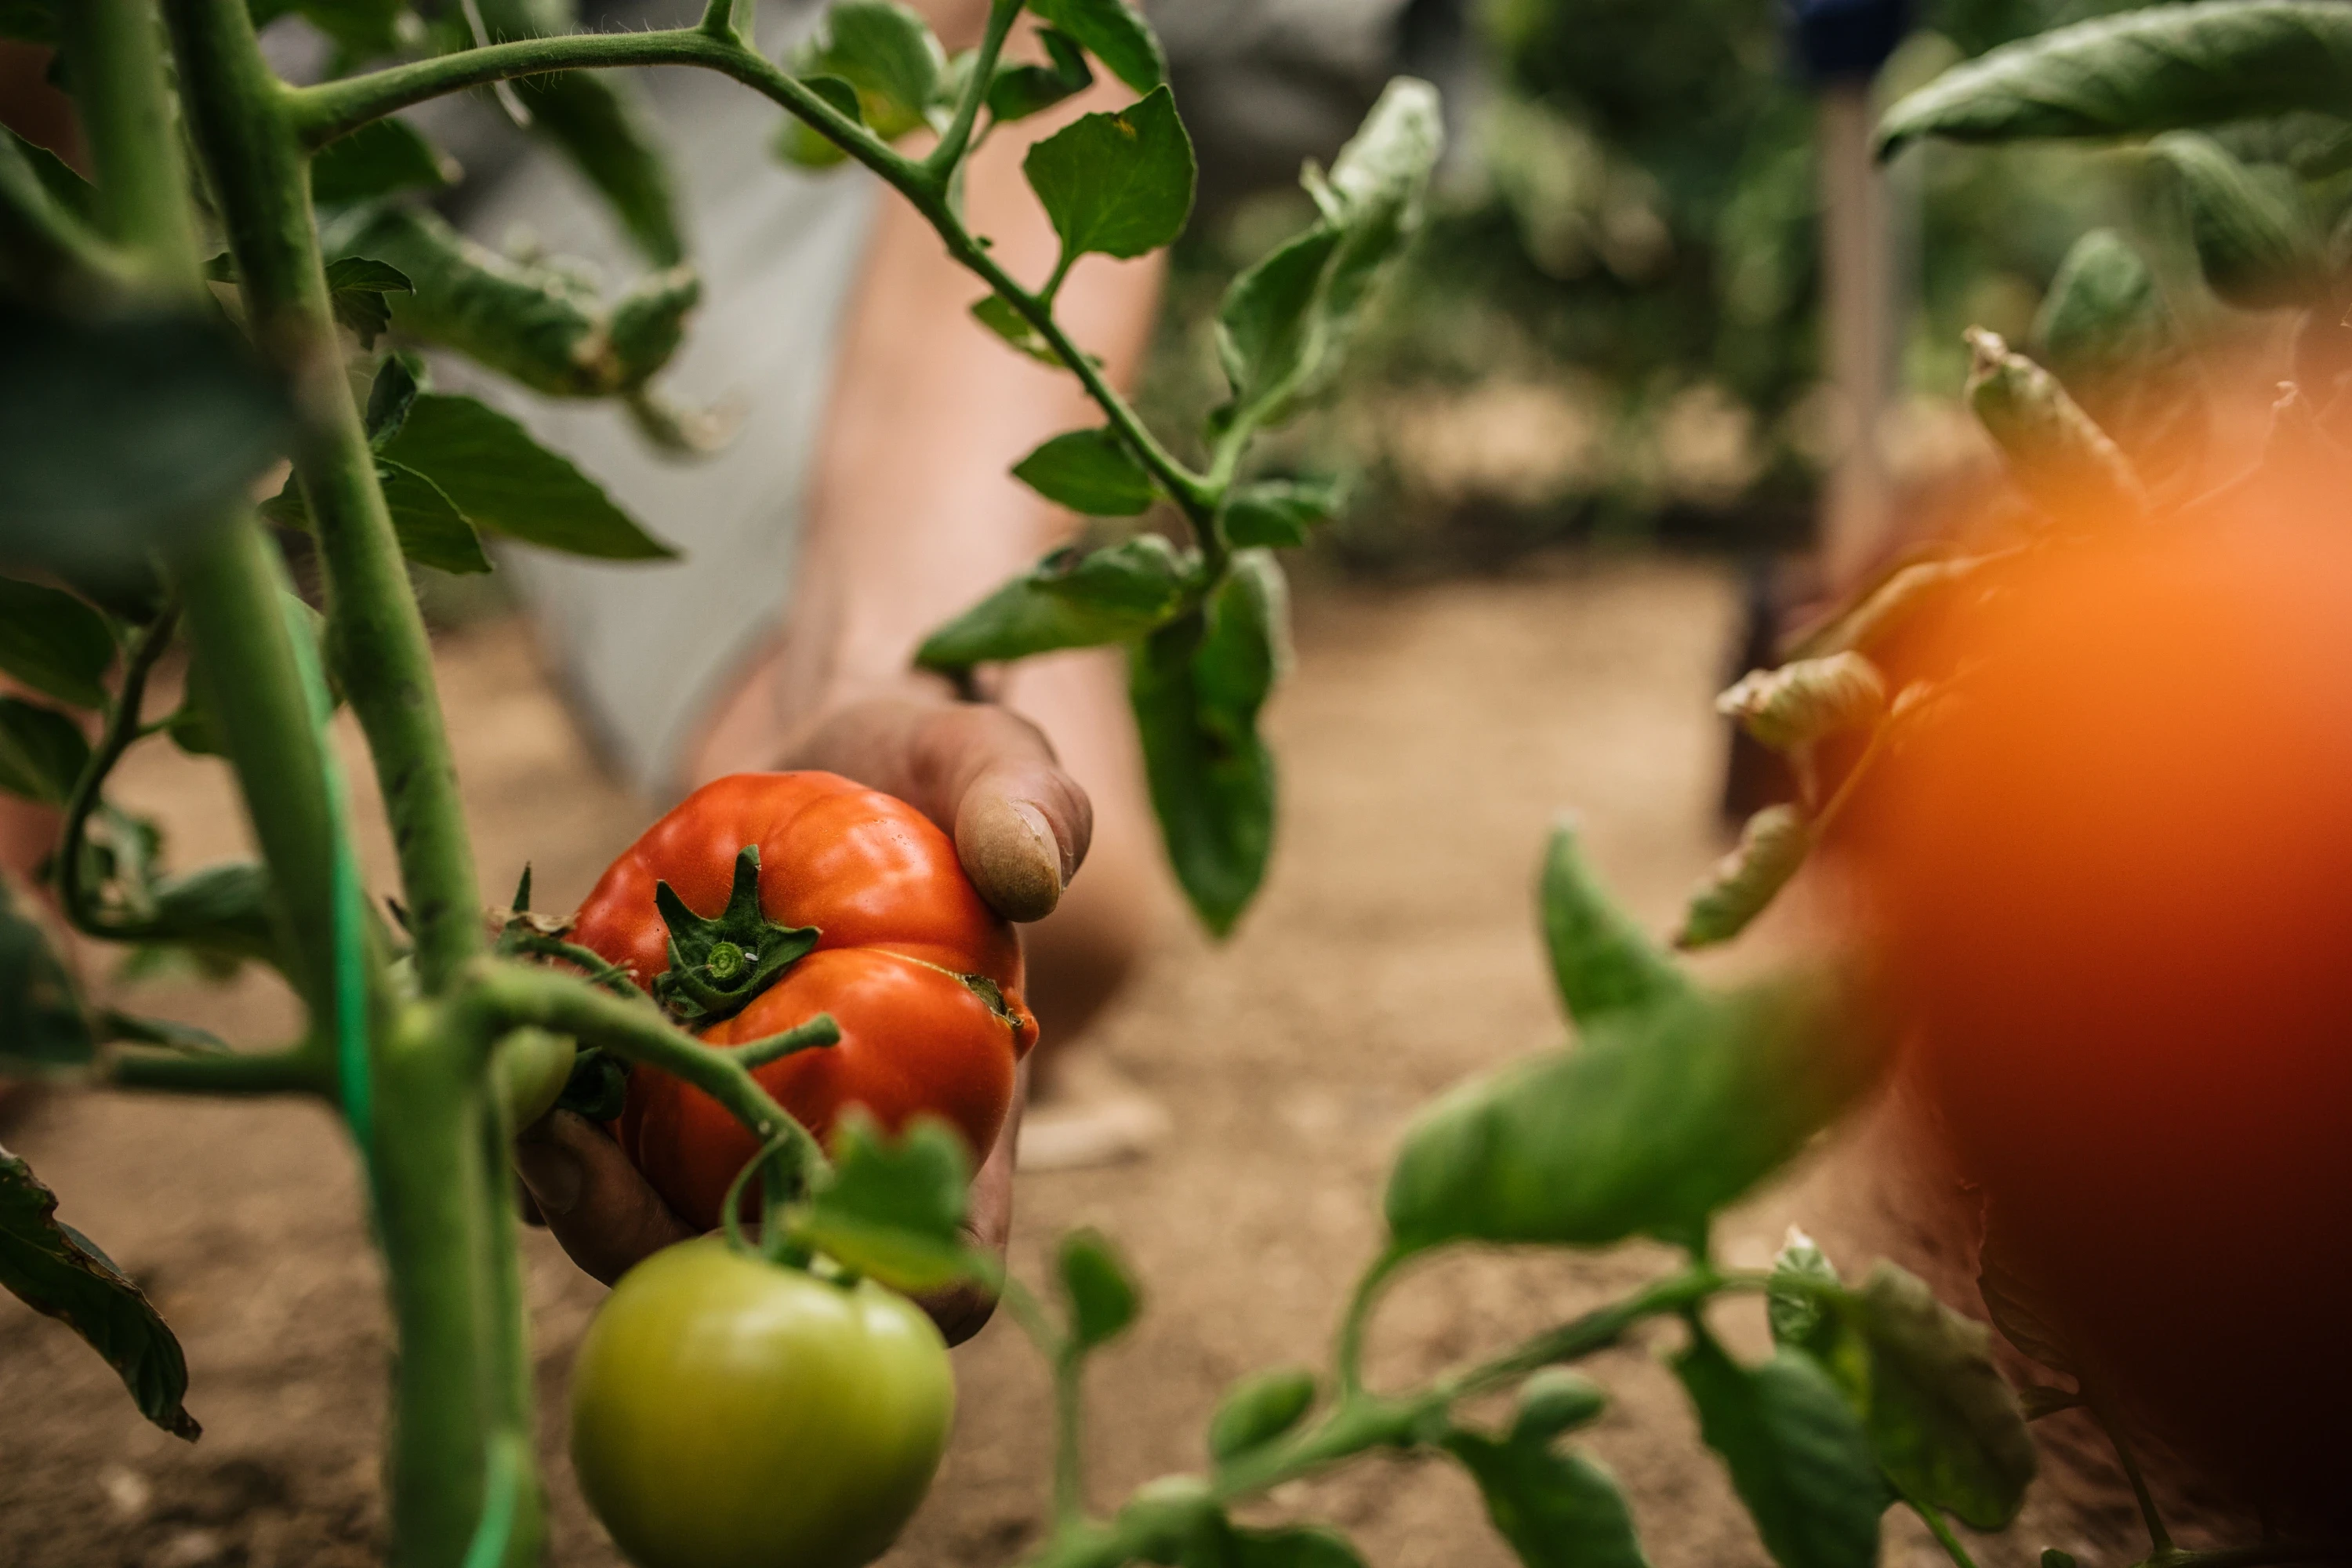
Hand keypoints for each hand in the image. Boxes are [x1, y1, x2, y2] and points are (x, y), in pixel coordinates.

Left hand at [516, 680, 1088, 1339]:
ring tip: (496, 1065)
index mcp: (952, 1131)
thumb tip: (1028, 872)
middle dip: (644, 1238)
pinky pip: (582, 1142)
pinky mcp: (645, 1100)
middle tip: (561, 1152)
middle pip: (751, 1277)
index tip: (788, 1230)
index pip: (942, 1276)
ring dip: (559, 1180)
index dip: (877, 1295)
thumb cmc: (935, 776)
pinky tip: (489, 989)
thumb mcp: (992, 765)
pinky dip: (525, 1093)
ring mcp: (730, 1146)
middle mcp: (834, 1167)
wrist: (832, 759)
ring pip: (642, 1224)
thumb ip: (1023, 808)